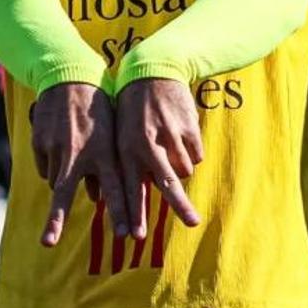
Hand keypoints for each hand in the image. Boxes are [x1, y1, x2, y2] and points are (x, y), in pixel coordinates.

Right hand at [32, 83, 127, 245]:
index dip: (123, 213)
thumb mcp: (110, 135)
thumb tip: (96, 199)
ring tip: (71, 155)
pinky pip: (45, 167)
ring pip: (56, 181)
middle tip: (47, 244)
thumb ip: (106, 168)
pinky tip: (59, 146)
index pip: (115, 189)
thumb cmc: (97, 108)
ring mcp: (55, 148)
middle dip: (54, 222)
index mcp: (104, 151)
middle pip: (64, 194)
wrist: (69, 76)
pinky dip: (52, 166)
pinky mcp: (39, 142)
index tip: (128, 235)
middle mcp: (78, 153)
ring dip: (64, 181)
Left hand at [115, 78, 202, 237]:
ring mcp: (171, 136)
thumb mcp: (119, 137)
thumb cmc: (130, 109)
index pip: (129, 188)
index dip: (132, 213)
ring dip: (179, 169)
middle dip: (180, 206)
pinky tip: (180, 137)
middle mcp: (149, 144)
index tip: (134, 236)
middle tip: (193, 224)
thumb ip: (120, 169)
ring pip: (183, 171)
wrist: (153, 71)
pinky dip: (190, 153)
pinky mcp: (189, 128)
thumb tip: (111, 199)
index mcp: (126, 149)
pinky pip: (196, 156)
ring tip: (169, 150)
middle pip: (168, 183)